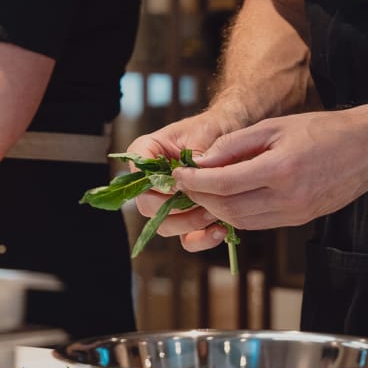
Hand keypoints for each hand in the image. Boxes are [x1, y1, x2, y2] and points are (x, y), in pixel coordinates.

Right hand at [126, 99, 250, 250]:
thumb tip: (193, 179)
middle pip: (147, 205)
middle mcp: (151, 179)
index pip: (138, 174)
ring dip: (189, 223)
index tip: (180, 185)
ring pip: (164, 225)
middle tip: (202, 201)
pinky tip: (219, 230)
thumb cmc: (211, 128)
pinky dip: (200, 239)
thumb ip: (194, 157)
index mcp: (146, 151)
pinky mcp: (184, 216)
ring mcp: (166, 200)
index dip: (157, 185)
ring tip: (214, 213)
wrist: (228, 132)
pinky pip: (185, 238)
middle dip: (175, 208)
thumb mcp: (203, 134)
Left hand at [168, 109, 367, 236]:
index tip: (176, 174)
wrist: (365, 150)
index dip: (194, 182)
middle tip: (184, 183)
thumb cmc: (320, 130)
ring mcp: (295, 214)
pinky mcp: (299, 221)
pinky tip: (227, 197)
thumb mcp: (274, 126)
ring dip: (215, 208)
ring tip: (201, 190)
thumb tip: (201, 160)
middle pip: (228, 208)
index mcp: (280, 169)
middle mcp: (288, 198)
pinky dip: (236, 213)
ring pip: (240, 221)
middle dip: (200, 197)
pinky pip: (258, 223)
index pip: (223, 184)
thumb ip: (234, 144)